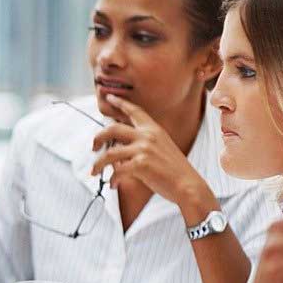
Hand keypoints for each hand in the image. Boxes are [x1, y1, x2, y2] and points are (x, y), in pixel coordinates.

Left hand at [92, 95, 215, 221]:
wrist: (188, 185)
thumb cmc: (174, 170)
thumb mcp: (161, 148)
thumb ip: (143, 144)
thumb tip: (119, 149)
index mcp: (154, 130)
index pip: (134, 111)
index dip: (120, 103)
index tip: (108, 97)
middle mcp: (147, 136)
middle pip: (112, 129)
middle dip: (98, 137)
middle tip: (93, 147)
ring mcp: (144, 149)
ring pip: (109, 153)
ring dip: (98, 164)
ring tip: (94, 172)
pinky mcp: (141, 164)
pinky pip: (117, 171)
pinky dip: (112, 180)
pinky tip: (113, 185)